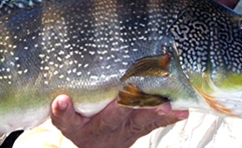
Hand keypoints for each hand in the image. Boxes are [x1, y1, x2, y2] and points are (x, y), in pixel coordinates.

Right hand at [50, 95, 188, 147]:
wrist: (98, 146)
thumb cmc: (81, 121)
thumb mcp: (67, 117)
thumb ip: (63, 110)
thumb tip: (59, 98)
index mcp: (78, 128)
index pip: (68, 120)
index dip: (64, 112)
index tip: (62, 100)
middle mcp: (101, 132)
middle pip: (109, 120)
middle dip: (121, 108)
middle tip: (128, 98)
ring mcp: (123, 132)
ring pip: (137, 122)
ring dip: (150, 112)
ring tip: (165, 105)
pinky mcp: (139, 129)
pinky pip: (154, 124)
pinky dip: (168, 117)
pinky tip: (182, 111)